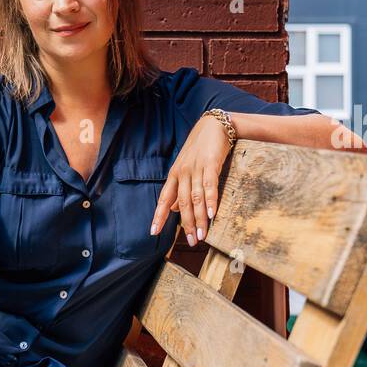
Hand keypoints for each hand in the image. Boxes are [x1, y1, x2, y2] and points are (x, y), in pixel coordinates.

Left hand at [151, 114, 231, 246]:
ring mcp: (196, 169)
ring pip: (196, 198)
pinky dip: (210, 201)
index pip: (164, 199)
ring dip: (199, 218)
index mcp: (174, 175)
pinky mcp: (211, 164)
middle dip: (186, 224)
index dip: (159, 216)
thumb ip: (180, 190)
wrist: (213, 125)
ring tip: (202, 235)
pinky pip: (210, 185)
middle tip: (191, 241)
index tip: (153, 232)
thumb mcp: (186, 169)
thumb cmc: (200, 149)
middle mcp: (182, 173)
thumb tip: (175, 210)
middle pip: (182, 203)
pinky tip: (212, 215)